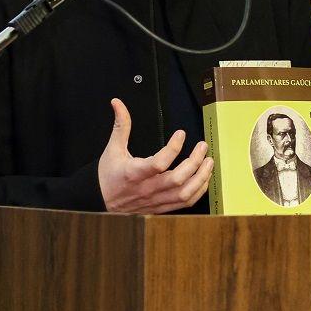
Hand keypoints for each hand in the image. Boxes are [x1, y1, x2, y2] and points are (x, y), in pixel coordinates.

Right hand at [97, 98, 213, 213]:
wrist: (101, 202)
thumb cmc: (107, 177)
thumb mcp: (112, 149)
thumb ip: (120, 126)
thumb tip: (117, 104)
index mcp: (134, 173)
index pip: (159, 163)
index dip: (173, 148)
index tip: (181, 134)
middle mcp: (147, 188)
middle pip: (177, 179)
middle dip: (195, 162)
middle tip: (202, 147)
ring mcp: (156, 200)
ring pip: (184, 193)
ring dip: (201, 177)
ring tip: (208, 162)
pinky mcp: (161, 207)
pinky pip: (184, 203)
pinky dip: (198, 191)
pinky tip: (203, 179)